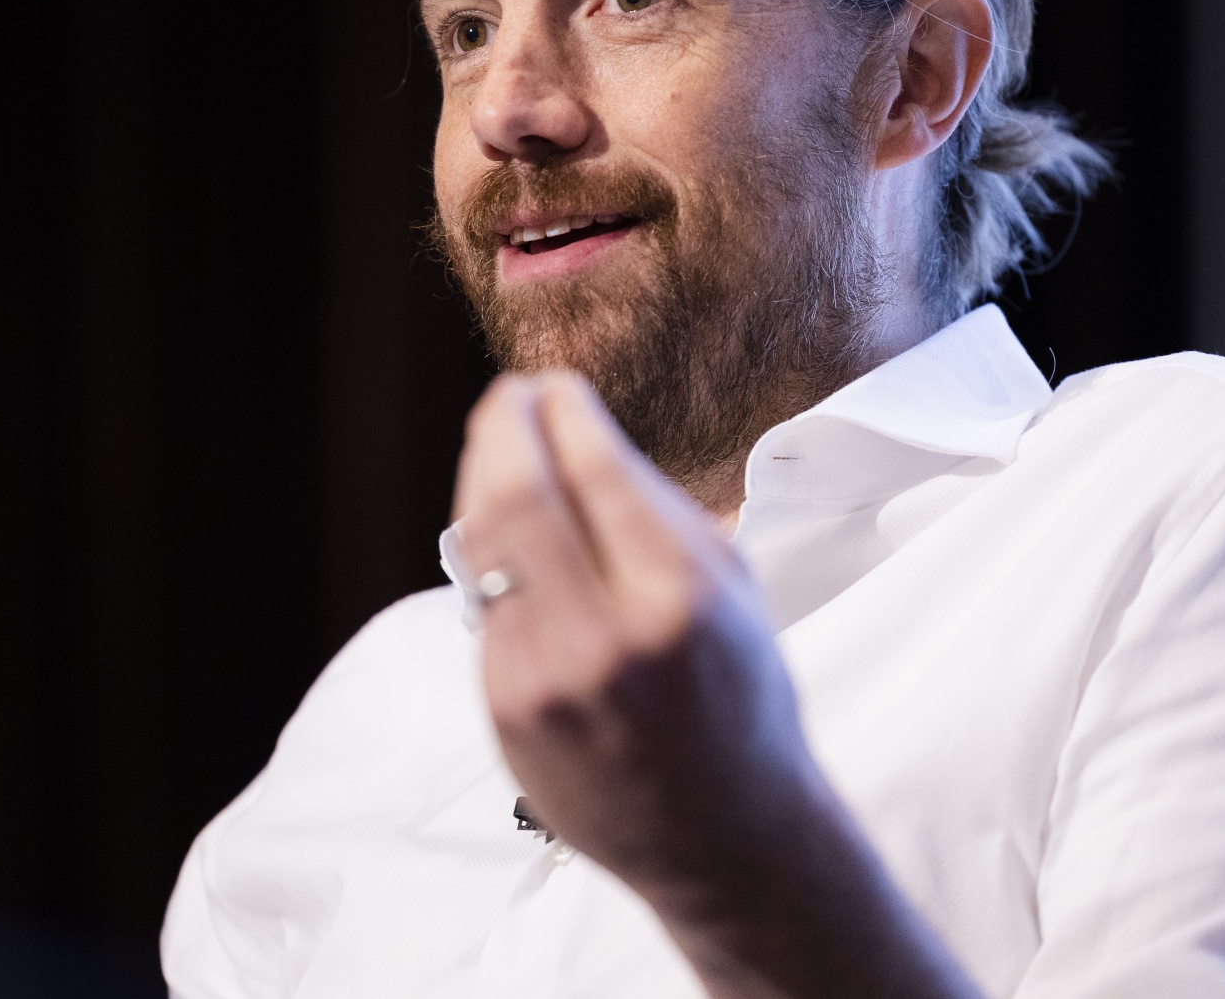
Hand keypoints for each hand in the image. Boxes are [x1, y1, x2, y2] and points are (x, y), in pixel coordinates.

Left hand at [453, 372, 978, 998]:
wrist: (726, 838)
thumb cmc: (741, 700)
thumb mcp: (735, 593)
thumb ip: (659, 514)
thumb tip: (578, 434)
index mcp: (680, 597)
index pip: (594, 466)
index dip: (565, 410)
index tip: (560, 386)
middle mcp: (606, 637)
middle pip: (518, 492)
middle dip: (505, 425)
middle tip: (511, 396)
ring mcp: (545, 679)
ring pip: (484, 544)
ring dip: (483, 477)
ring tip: (498, 444)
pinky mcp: (506, 710)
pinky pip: (484, 604)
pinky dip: (489, 549)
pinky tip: (503, 525)